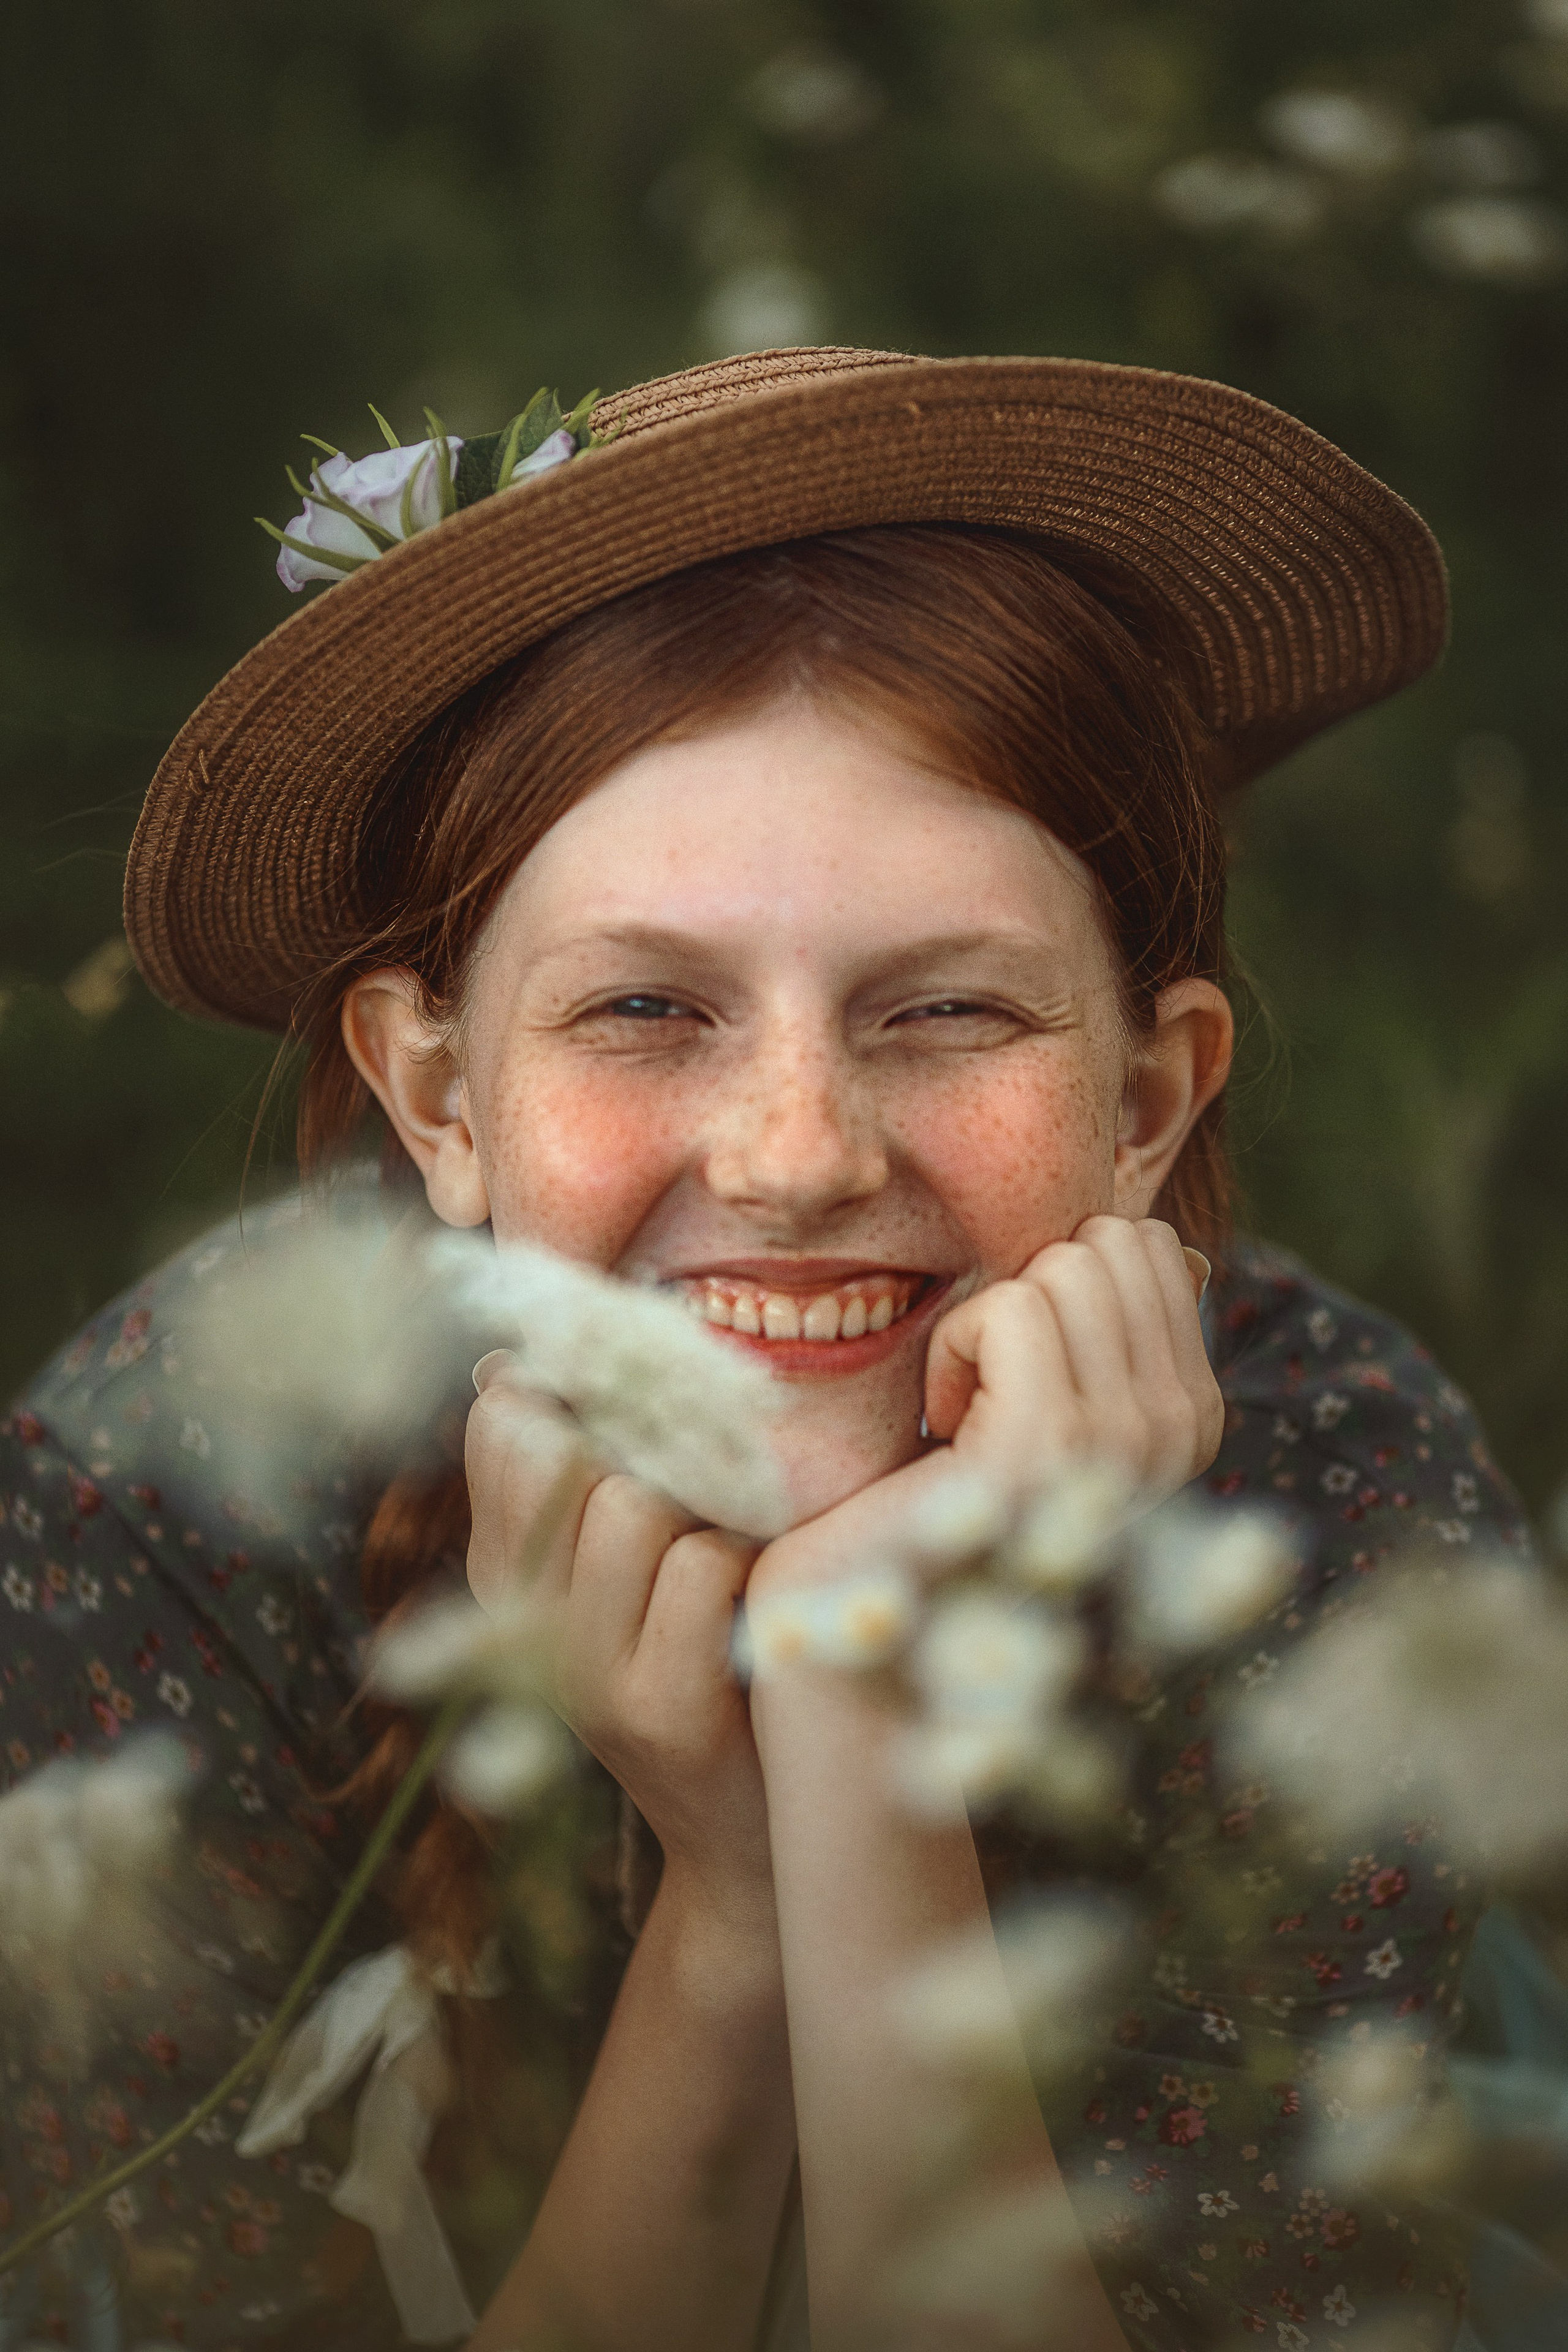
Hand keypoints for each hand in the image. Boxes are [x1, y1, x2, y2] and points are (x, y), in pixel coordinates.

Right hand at [465, 1357, 772, 1904]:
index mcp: (500, 1578)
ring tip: (736, 1554)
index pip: (502, 1426)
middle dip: (658, 1451)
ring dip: (709, 1510)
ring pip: (637, 1504)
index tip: (640, 1396)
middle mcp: (519, 1626)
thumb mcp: (614, 1578)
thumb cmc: (704, 1665)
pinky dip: (746, 1565)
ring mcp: (582, 1674)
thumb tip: (518, 1362)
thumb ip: (576, 1480)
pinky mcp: (658, 1707)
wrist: (750, 1839)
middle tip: (711, 1485)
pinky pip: (700, 1565)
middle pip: (573, 1456)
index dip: (575, 1384)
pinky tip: (757, 1604)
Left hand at [747, 1217, 1218, 1602]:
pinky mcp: (1050, 1450)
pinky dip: (951, 1348)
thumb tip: (1175, 1243)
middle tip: (989, 1389)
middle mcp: (1179, 1433)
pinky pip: (1009, 1311)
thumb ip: (1112, 1322)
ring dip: (984, 1323)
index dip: (1053, 1280)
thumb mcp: (1041, 1388)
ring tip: (966, 1414)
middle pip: (1110, 1244)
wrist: (868, 1615)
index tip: (1019, 1375)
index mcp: (1191, 1415)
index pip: (1150, 1246)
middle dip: (1026, 1288)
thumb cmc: (937, 1491)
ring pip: (1062, 1268)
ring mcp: (1125, 1445)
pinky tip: (943, 1431)